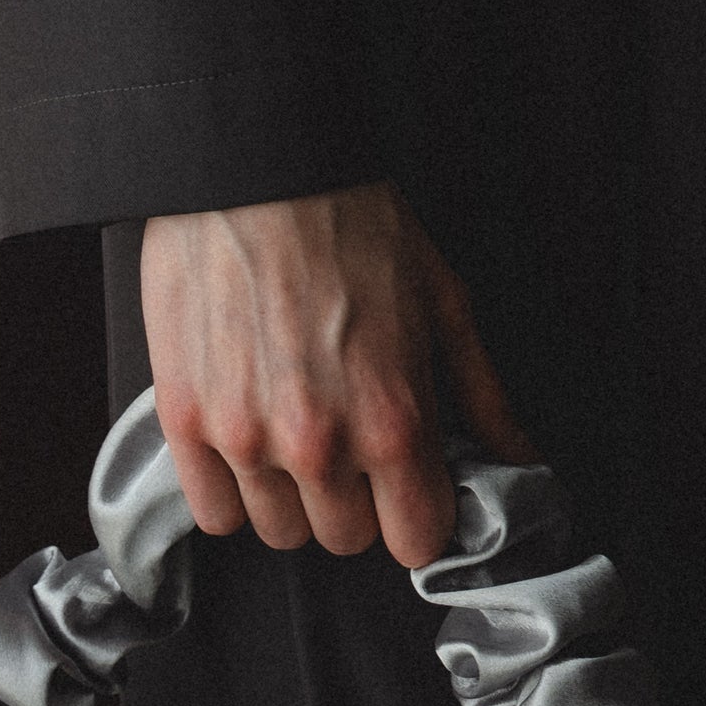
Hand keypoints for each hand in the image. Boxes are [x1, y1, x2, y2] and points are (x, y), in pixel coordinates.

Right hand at [140, 181, 537, 568]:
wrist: (254, 165)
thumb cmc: (351, 222)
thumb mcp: (442, 302)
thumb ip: (481, 395)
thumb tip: (518, 457)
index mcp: (392, 423)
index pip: (414, 540)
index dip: (416, 515)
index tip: (408, 490)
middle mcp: (319, 447)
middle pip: (345, 539)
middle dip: (355, 502)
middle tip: (348, 444)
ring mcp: (246, 440)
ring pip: (279, 532)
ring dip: (292, 498)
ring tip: (293, 434)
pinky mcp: (187, 423)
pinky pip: (215, 513)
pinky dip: (232, 490)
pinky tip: (246, 441)